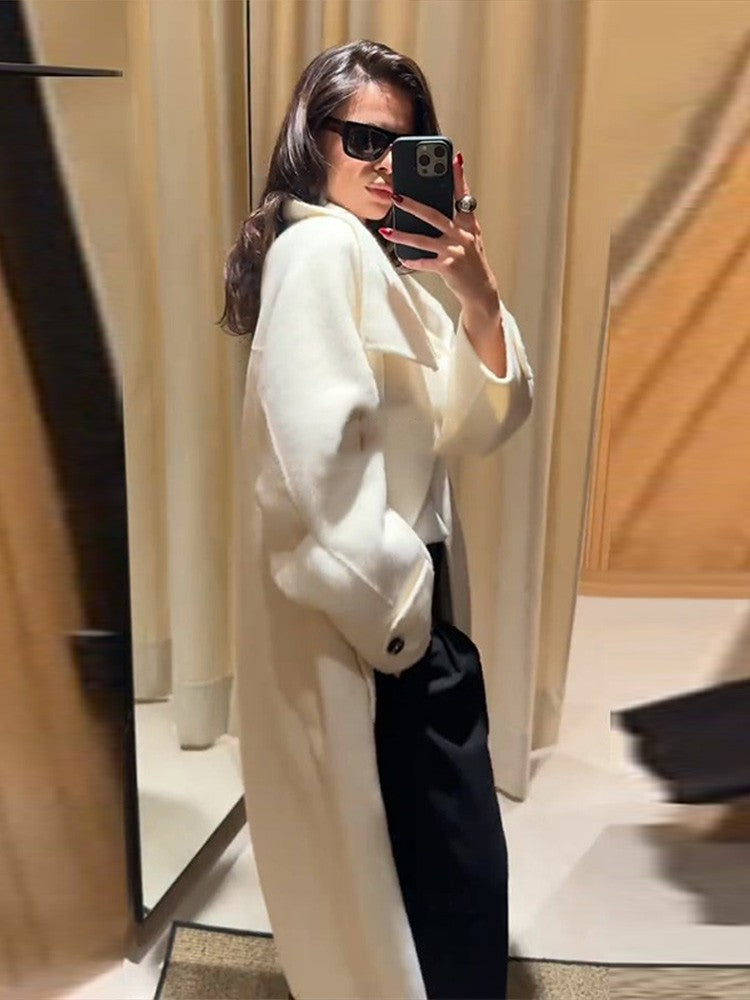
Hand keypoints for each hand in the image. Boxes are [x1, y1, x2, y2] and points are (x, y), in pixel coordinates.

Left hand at [378, 151, 498, 313]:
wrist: (480, 290)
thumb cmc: (470, 260)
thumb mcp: (468, 237)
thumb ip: (455, 221)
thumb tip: (430, 205)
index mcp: (468, 223)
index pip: (462, 196)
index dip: (459, 177)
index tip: (455, 158)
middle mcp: (462, 234)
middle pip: (434, 215)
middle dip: (412, 204)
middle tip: (394, 194)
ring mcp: (455, 251)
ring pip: (423, 240)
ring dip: (402, 234)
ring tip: (385, 229)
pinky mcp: (448, 267)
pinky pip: (425, 263)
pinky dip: (412, 260)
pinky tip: (400, 257)